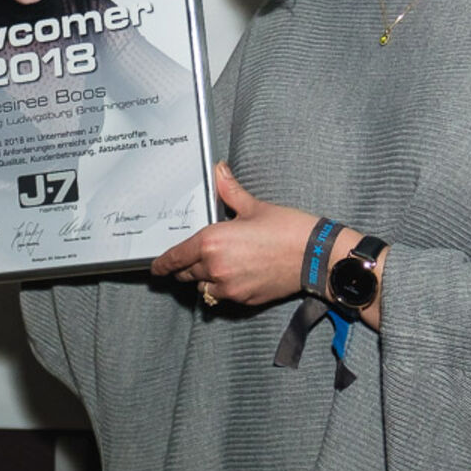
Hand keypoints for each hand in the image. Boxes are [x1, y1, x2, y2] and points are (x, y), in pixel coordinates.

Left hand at [150, 162, 320, 307]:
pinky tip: (234, 275)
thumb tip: (219, 170)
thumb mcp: (254, 207)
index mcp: (211, 242)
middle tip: (186, 261)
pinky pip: (221, 295)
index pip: (176, 257)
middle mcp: (215, 267)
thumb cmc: (286, 228)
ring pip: (202, 287)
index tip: (155, 268)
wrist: (314, 256)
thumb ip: (229, 191)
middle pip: (186, 273)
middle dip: (184, 267)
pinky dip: (221, 288)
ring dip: (203, 279)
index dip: (162, 264)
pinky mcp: (243, 299)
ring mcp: (229, 287)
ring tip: (215, 267)